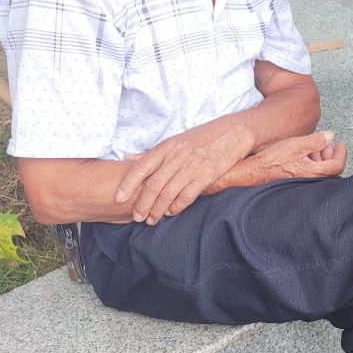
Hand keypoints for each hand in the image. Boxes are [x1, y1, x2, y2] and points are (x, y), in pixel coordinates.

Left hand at [115, 120, 253, 223]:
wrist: (233, 132)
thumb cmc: (203, 137)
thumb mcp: (176, 140)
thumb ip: (155, 153)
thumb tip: (129, 159)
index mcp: (167, 146)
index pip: (141, 166)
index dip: (128, 183)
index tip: (119, 198)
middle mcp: (177, 156)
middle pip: (152, 185)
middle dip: (142, 204)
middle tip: (136, 217)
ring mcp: (192, 166)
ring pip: (168, 193)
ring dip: (157, 210)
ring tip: (152, 220)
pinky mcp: (206, 175)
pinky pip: (187, 196)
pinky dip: (176, 207)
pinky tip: (171, 213)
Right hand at [218, 132, 347, 187]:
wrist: (253, 171)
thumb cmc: (272, 160)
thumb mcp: (296, 145)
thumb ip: (316, 140)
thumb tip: (330, 136)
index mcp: (313, 172)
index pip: (337, 166)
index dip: (341, 153)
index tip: (340, 144)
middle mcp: (310, 180)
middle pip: (330, 168)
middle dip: (329, 153)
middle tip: (324, 143)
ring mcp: (303, 181)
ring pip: (320, 170)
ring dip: (319, 157)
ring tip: (310, 146)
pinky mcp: (295, 181)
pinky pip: (310, 172)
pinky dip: (311, 162)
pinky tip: (301, 154)